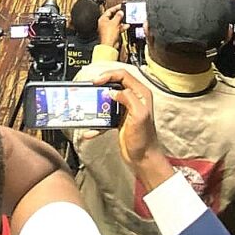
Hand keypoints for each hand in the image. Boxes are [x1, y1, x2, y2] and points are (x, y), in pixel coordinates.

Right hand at [94, 69, 173, 190]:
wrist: (143, 158)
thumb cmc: (144, 139)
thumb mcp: (139, 115)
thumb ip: (128, 99)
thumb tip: (114, 92)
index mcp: (141, 94)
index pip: (123, 75)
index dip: (108, 75)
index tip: (96, 81)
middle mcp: (134, 98)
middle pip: (114, 84)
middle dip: (101, 87)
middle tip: (90, 90)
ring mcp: (125, 109)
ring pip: (108, 99)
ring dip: (97, 104)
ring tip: (89, 108)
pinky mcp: (119, 119)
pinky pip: (105, 115)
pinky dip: (97, 122)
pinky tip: (91, 130)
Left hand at [98, 4, 127, 48]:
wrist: (110, 45)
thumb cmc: (108, 35)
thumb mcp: (114, 23)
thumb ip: (118, 16)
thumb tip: (120, 12)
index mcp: (103, 19)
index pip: (109, 11)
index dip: (115, 8)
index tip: (120, 6)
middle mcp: (105, 23)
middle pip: (113, 16)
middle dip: (119, 15)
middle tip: (124, 12)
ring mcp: (109, 28)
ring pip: (116, 22)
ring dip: (122, 21)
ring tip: (126, 19)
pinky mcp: (113, 33)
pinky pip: (118, 28)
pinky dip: (122, 27)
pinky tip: (126, 26)